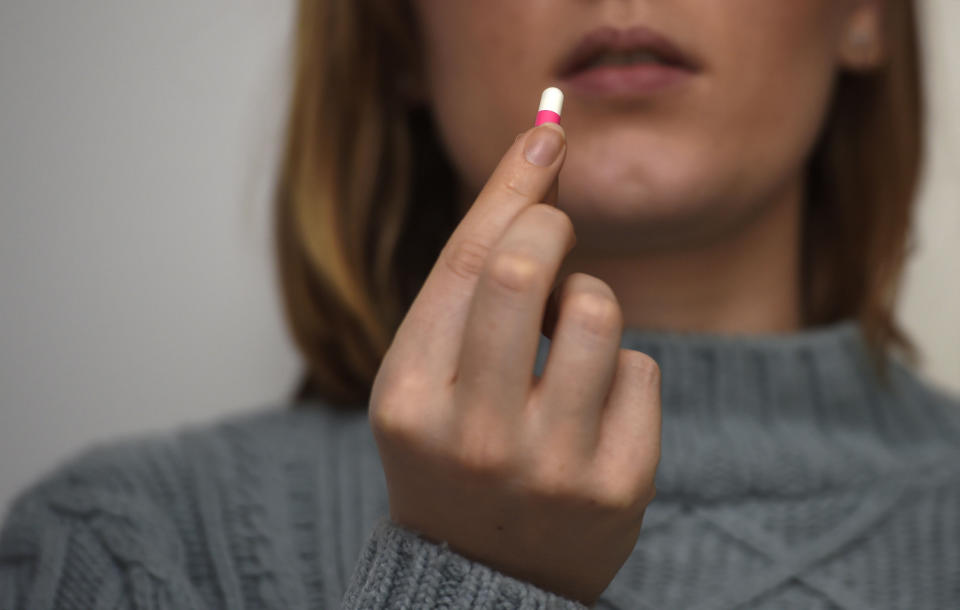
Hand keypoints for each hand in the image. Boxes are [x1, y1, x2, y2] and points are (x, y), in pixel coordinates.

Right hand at [368, 121, 661, 605]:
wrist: (483, 575)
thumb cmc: (452, 450)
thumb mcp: (429, 375)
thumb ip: (468, 281)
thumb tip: (538, 162)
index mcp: (408, 397)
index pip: (463, 262)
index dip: (510, 188)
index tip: (546, 140)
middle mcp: (470, 434)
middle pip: (523, 269)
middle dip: (551, 226)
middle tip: (555, 234)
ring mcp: (546, 466)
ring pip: (597, 310)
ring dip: (589, 300)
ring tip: (569, 337)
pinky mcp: (616, 487)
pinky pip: (640, 369)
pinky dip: (619, 367)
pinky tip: (594, 407)